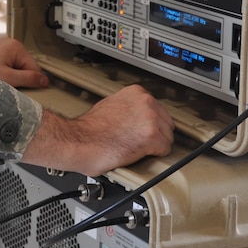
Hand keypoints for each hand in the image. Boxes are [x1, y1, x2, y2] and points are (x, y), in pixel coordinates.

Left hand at [0, 37, 48, 88]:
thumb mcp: (8, 79)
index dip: (32, 82)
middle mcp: (8, 43)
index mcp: (16, 46)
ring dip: (10, 78)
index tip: (28, 92)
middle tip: (8, 87)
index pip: (35, 68)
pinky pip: (5, 66)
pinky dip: (2, 75)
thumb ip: (28, 79)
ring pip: (14, 68)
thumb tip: (45, 80)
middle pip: (25, 67)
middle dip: (19, 79)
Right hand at [19, 85, 173, 176]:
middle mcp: (146, 102)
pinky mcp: (151, 137)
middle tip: (139, 141)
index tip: (143, 129)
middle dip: (156, 134)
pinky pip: (165, 150)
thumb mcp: (111, 105)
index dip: (151, 123)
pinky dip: (154, 155)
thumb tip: (136, 114)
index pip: (158, 109)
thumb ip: (129, 107)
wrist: (79, 141)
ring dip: (155, 145)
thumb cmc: (89, 128)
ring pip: (168, 137)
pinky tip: (140, 153)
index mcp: (137, 92)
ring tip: (137, 147)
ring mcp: (150, 119)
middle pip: (166, 122)